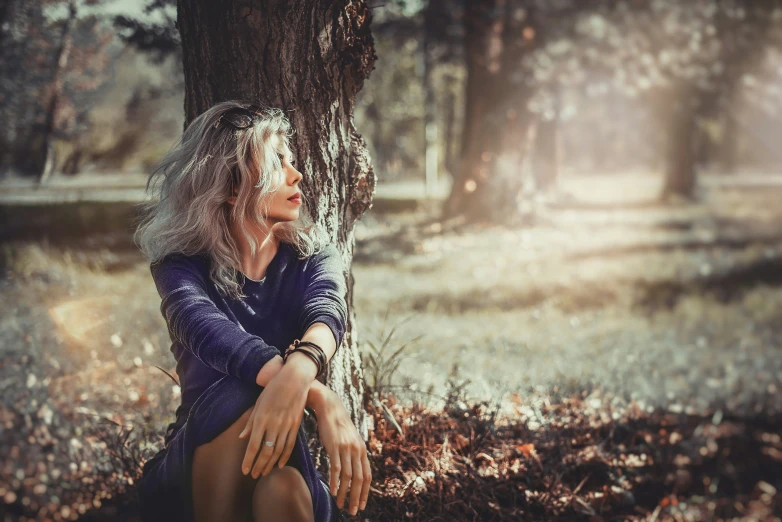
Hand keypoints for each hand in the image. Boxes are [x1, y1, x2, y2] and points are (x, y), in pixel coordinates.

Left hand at [238, 362, 311, 477]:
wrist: (295, 379)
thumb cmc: (273, 388)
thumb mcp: (258, 403)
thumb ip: (250, 422)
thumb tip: (241, 438)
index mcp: (262, 418)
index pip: (254, 445)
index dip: (248, 460)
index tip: (244, 471)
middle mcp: (274, 424)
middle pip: (266, 451)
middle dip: (259, 465)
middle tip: (253, 475)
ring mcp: (286, 425)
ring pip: (278, 451)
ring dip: (270, 464)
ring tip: (264, 473)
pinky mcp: (296, 425)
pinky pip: (290, 444)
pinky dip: (285, 456)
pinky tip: (280, 464)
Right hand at [314, 389, 371, 515]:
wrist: (330, 407)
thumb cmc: (337, 425)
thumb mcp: (349, 439)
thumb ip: (353, 452)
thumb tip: (353, 468)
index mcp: (362, 450)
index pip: (367, 476)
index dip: (365, 492)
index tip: (361, 505)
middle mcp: (357, 450)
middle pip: (359, 479)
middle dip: (357, 497)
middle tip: (353, 511)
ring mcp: (346, 448)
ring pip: (348, 476)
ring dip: (345, 493)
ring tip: (341, 505)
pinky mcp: (335, 446)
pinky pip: (336, 467)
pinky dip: (335, 481)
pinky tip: (333, 491)